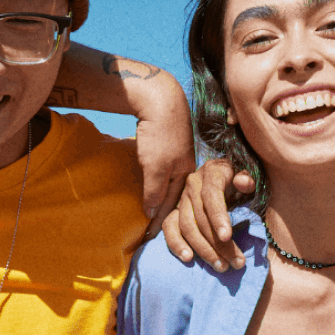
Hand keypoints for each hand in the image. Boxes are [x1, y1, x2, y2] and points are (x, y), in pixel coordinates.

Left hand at [135, 102, 195, 237]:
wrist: (159, 97)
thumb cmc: (159, 132)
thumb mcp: (156, 166)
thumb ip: (154, 191)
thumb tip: (151, 213)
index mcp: (185, 172)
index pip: (172, 204)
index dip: (161, 221)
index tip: (150, 238)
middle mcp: (184, 165)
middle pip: (173, 195)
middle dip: (163, 214)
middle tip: (150, 232)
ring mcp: (176, 154)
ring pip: (168, 183)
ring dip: (160, 199)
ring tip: (151, 214)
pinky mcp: (167, 144)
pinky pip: (161, 172)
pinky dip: (156, 184)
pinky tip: (152, 188)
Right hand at [161, 159, 253, 270]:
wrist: (223, 177)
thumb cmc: (238, 180)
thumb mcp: (246, 175)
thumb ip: (246, 178)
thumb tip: (244, 183)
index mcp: (211, 172)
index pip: (211, 195)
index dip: (218, 216)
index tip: (227, 237)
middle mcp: (192, 184)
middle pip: (200, 217)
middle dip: (218, 243)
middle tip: (235, 262)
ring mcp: (181, 199)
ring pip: (186, 226)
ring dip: (203, 249)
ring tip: (220, 266)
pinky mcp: (174, 211)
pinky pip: (169, 228)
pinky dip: (176, 244)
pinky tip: (188, 258)